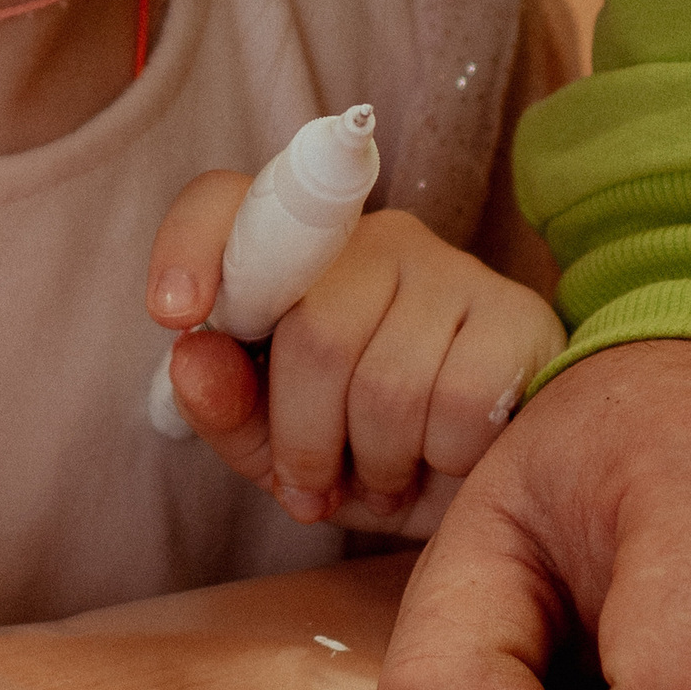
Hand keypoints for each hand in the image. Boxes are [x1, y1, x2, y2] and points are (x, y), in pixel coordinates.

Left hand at [147, 180, 563, 526]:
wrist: (488, 485)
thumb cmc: (363, 452)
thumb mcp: (275, 447)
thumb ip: (223, 406)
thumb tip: (189, 355)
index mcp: (298, 253)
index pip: (228, 204)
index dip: (191, 247)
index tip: (173, 313)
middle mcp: (377, 238)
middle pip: (314, 331)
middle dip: (307, 438)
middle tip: (318, 485)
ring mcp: (453, 268)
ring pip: (388, 380)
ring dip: (379, 464)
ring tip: (386, 477)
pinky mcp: (517, 315)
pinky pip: (460, 402)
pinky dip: (444, 460)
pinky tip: (449, 459)